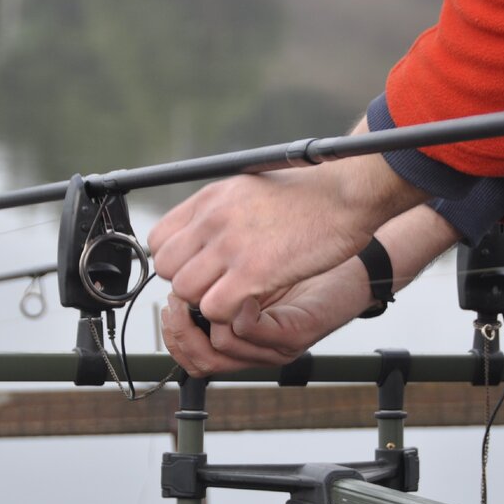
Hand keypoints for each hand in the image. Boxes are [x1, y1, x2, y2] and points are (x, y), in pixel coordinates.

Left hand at [147, 122, 425, 322]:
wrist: (345, 194)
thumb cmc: (307, 195)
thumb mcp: (248, 188)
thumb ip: (218, 212)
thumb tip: (198, 232)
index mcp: (210, 199)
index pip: (158, 240)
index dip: (176, 261)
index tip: (199, 268)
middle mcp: (213, 219)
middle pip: (167, 269)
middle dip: (188, 284)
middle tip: (218, 287)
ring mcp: (231, 245)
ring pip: (186, 292)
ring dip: (207, 301)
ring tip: (237, 296)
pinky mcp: (254, 271)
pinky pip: (214, 308)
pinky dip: (228, 315)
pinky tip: (252, 303)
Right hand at [160, 260, 371, 375]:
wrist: (350, 248)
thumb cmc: (298, 249)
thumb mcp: (244, 261)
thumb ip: (212, 272)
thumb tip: (168, 267)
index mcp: (240, 338)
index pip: (189, 356)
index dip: (171, 332)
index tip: (168, 298)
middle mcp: (255, 350)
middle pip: (198, 360)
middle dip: (180, 328)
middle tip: (179, 296)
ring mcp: (275, 347)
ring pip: (219, 349)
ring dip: (204, 317)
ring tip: (204, 287)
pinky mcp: (295, 336)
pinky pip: (250, 334)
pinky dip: (237, 314)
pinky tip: (240, 288)